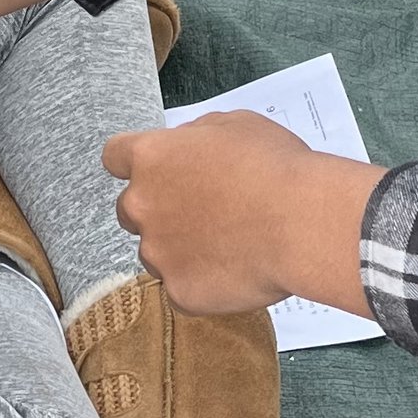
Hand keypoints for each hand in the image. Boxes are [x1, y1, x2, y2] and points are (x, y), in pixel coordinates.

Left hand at [101, 113, 382, 315]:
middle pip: (131, 209)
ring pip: (156, 252)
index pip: (115, 155)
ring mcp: (157, 253)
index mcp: (150, 157)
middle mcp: (141, 205)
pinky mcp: (178, 293)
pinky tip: (236, 272)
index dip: (136, 164)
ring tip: (229, 245)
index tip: (157, 171)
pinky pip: (181, 289)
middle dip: (158, 210)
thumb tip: (187, 148)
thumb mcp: (235, 125)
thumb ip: (197, 136)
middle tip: (203, 212)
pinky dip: (202, 283)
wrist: (301, 224)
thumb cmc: (275, 167)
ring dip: (180, 249)